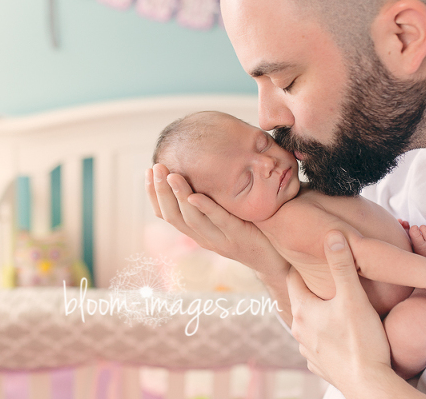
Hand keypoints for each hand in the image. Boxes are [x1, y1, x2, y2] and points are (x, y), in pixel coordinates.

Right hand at [145, 163, 287, 275]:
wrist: (277, 258)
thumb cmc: (250, 230)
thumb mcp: (223, 215)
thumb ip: (209, 199)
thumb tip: (197, 167)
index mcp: (196, 231)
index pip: (165, 214)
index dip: (153, 194)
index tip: (148, 172)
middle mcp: (202, 237)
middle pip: (172, 216)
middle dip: (160, 191)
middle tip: (156, 168)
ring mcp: (219, 239)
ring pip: (190, 219)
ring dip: (177, 196)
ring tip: (171, 175)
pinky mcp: (237, 237)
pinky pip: (218, 221)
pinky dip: (205, 208)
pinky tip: (195, 194)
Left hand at [287, 230, 392, 393]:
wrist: (370, 386)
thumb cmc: (362, 341)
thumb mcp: (354, 297)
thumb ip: (342, 265)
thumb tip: (332, 234)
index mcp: (303, 310)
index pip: (294, 278)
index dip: (304, 267)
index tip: (312, 258)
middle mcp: (299, 331)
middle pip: (302, 301)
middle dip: (313, 290)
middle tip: (327, 280)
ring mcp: (308, 351)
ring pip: (310, 324)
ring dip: (319, 315)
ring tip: (335, 308)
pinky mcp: (321, 367)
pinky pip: (319, 346)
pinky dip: (326, 338)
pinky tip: (340, 335)